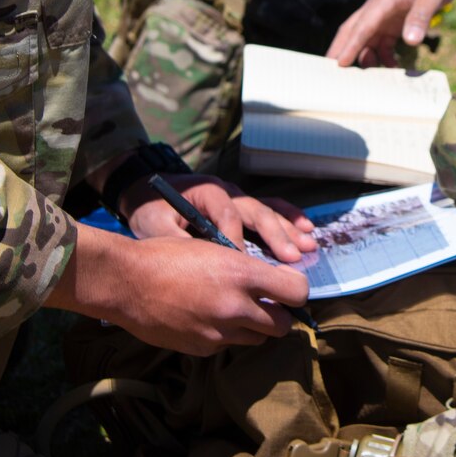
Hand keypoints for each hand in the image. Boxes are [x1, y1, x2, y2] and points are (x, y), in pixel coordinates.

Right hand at [63, 231, 312, 355]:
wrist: (126, 282)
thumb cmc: (166, 256)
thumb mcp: (214, 248)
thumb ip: (246, 268)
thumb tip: (274, 282)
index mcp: (242, 274)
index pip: (297, 291)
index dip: (295, 290)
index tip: (286, 287)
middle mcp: (236, 307)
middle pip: (283, 325)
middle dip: (279, 315)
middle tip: (265, 304)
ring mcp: (219, 332)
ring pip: (257, 339)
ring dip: (253, 328)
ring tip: (233, 311)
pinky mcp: (203, 349)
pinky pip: (227, 346)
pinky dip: (224, 336)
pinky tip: (205, 318)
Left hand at [121, 175, 316, 261]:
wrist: (147, 191)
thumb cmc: (150, 209)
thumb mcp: (152, 224)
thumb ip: (172, 240)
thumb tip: (194, 261)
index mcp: (205, 191)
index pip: (226, 216)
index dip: (235, 241)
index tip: (241, 265)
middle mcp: (227, 191)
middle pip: (256, 211)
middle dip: (274, 235)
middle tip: (292, 258)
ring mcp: (237, 197)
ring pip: (267, 211)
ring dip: (288, 229)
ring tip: (308, 247)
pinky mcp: (242, 206)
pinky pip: (270, 208)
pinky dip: (288, 217)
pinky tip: (306, 228)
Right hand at [327, 0, 455, 65]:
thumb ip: (420, 16)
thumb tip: (410, 42)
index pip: (362, 26)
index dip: (351, 46)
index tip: (339, 63)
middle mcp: (380, 7)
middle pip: (354, 31)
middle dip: (342, 51)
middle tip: (331, 74)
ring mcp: (386, 13)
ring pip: (367, 38)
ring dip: (366, 57)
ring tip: (369, 80)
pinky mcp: (395, 18)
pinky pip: (383, 40)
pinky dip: (384, 55)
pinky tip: (394, 67)